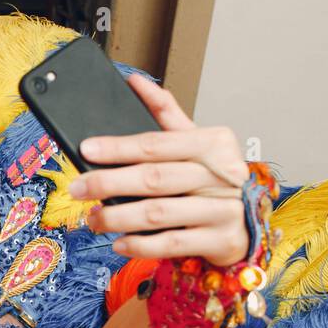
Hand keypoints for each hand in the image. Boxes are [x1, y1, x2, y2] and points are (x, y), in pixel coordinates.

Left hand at [67, 73, 248, 265]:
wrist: (249, 224)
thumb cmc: (214, 181)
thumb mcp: (197, 144)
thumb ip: (167, 116)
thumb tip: (135, 83)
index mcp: (214, 143)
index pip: (157, 144)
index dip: (119, 147)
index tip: (87, 149)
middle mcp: (221, 175)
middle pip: (153, 178)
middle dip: (109, 183)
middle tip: (78, 188)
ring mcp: (223, 210)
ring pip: (159, 213)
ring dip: (118, 218)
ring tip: (93, 218)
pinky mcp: (220, 241)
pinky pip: (171, 244)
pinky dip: (140, 245)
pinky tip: (118, 242)